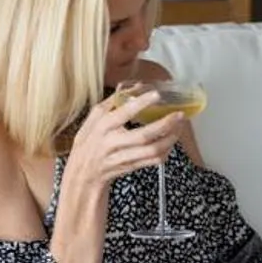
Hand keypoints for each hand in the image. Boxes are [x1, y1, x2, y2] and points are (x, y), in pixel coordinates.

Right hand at [60, 87, 181, 193]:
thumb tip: (131, 86)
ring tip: (179, 128)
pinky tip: (170, 141)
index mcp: (102, 127)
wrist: (82, 176)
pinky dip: (165, 151)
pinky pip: (153, 161)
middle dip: (164, 125)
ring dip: (169, 139)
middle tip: (178, 115)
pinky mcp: (131, 168)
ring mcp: (122, 158)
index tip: (156, 94)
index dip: (141, 103)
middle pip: (143, 136)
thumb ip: (111, 102)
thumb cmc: (88, 144)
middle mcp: (111, 143)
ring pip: (151, 151)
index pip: (123, 113)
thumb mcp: (92, 120)